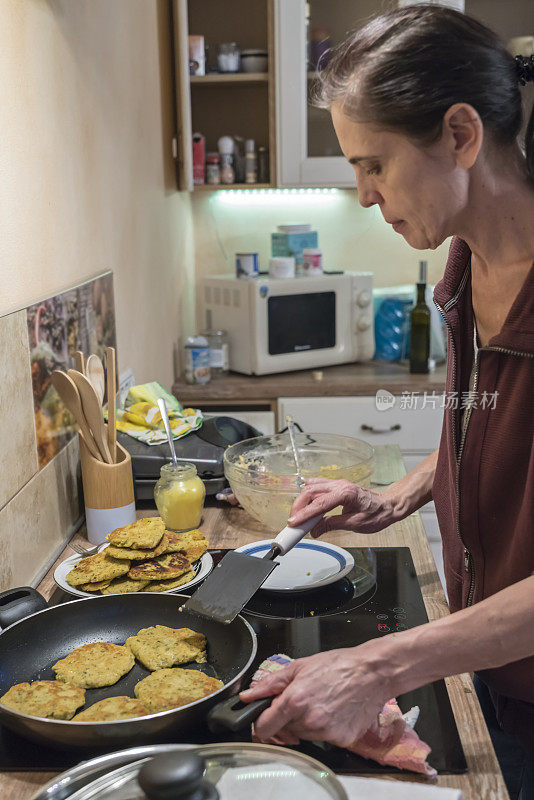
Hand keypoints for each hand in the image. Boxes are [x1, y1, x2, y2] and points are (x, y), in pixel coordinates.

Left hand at [239, 641, 393, 747]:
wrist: (371, 673)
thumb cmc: (339, 665)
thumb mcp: (300, 667)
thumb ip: (270, 683)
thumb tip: (249, 695)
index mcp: (295, 700)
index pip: (264, 728)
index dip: (261, 724)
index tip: (264, 721)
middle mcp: (309, 720)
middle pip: (284, 731)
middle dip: (287, 719)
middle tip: (301, 701)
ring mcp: (326, 732)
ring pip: (303, 735)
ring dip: (305, 723)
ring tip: (320, 702)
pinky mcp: (341, 739)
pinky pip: (323, 739)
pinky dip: (325, 728)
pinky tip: (333, 711)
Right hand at [288, 478, 402, 537]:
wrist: (389, 505)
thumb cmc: (377, 514)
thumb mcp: (355, 524)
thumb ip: (332, 525)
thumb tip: (315, 530)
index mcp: (346, 493)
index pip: (319, 504)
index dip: (304, 515)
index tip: (293, 523)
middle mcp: (340, 485)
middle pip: (311, 492)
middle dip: (299, 507)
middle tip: (293, 523)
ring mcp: (338, 483)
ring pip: (312, 488)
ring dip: (302, 502)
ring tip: (298, 517)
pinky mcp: (337, 486)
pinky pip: (318, 486)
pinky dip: (309, 496)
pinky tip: (306, 505)